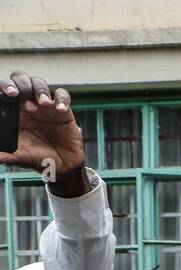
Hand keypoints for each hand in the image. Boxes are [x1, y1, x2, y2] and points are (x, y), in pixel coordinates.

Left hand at [0, 72, 85, 194]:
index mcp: (14, 112)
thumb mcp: (22, 158)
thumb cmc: (39, 159)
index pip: (6, 90)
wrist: (63, 167)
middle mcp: (28, 104)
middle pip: (21, 80)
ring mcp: (45, 106)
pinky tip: (60, 110)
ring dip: (40, 90)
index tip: (10, 94)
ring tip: (43, 104)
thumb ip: (9, 156)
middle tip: (21, 94)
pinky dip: (62, 99)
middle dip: (21, 83)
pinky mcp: (63, 110)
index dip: (6, 86)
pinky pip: (62, 95)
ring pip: (39, 83)